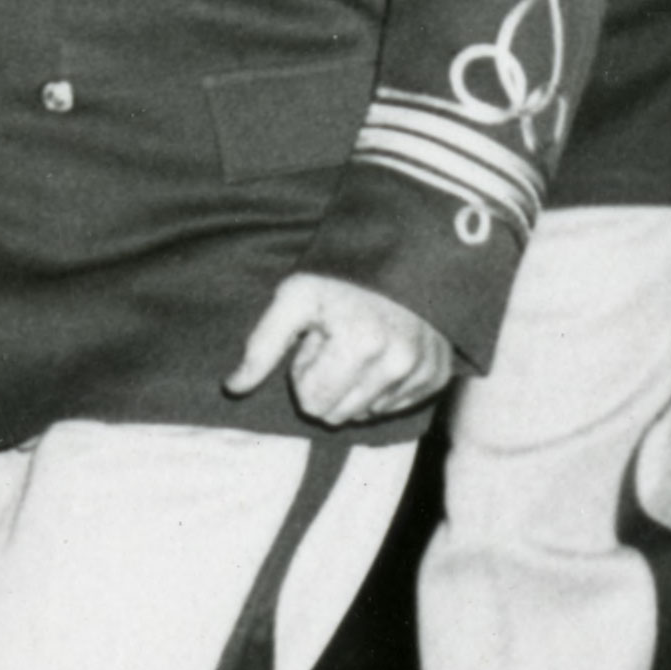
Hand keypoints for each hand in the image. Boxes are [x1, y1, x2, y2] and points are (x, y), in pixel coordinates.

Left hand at [228, 270, 458, 424]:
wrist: (404, 253)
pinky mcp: (437, 376)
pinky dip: (383, 387)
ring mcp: (421, 372)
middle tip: (338, 343)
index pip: (313, 403)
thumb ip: (262, 346)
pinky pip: (395, 407)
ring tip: (361, 344)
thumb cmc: (340, 274)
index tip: (317, 341)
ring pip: (366, 414)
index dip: (305, 373)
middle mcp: (397, 364)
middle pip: (339, 415)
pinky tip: (385, 352)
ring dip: (355, 386)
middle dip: (329, 384)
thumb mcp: (294, 298)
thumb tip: (233, 388)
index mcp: (360, 345)